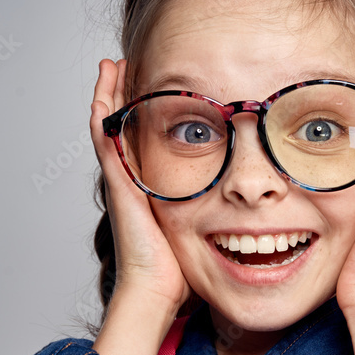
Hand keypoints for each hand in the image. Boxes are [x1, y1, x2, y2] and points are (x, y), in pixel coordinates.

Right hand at [89, 59, 190, 313]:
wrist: (158, 289)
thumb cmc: (179, 272)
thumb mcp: (201, 233)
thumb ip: (214, 218)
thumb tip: (249, 214)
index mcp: (151, 190)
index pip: (147, 144)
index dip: (150, 117)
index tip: (159, 93)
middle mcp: (133, 182)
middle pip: (126, 129)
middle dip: (128, 98)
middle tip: (129, 67)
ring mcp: (123, 181)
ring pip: (112, 127)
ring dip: (112, 94)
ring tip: (114, 64)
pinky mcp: (119, 183)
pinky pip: (106, 137)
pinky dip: (104, 108)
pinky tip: (106, 84)